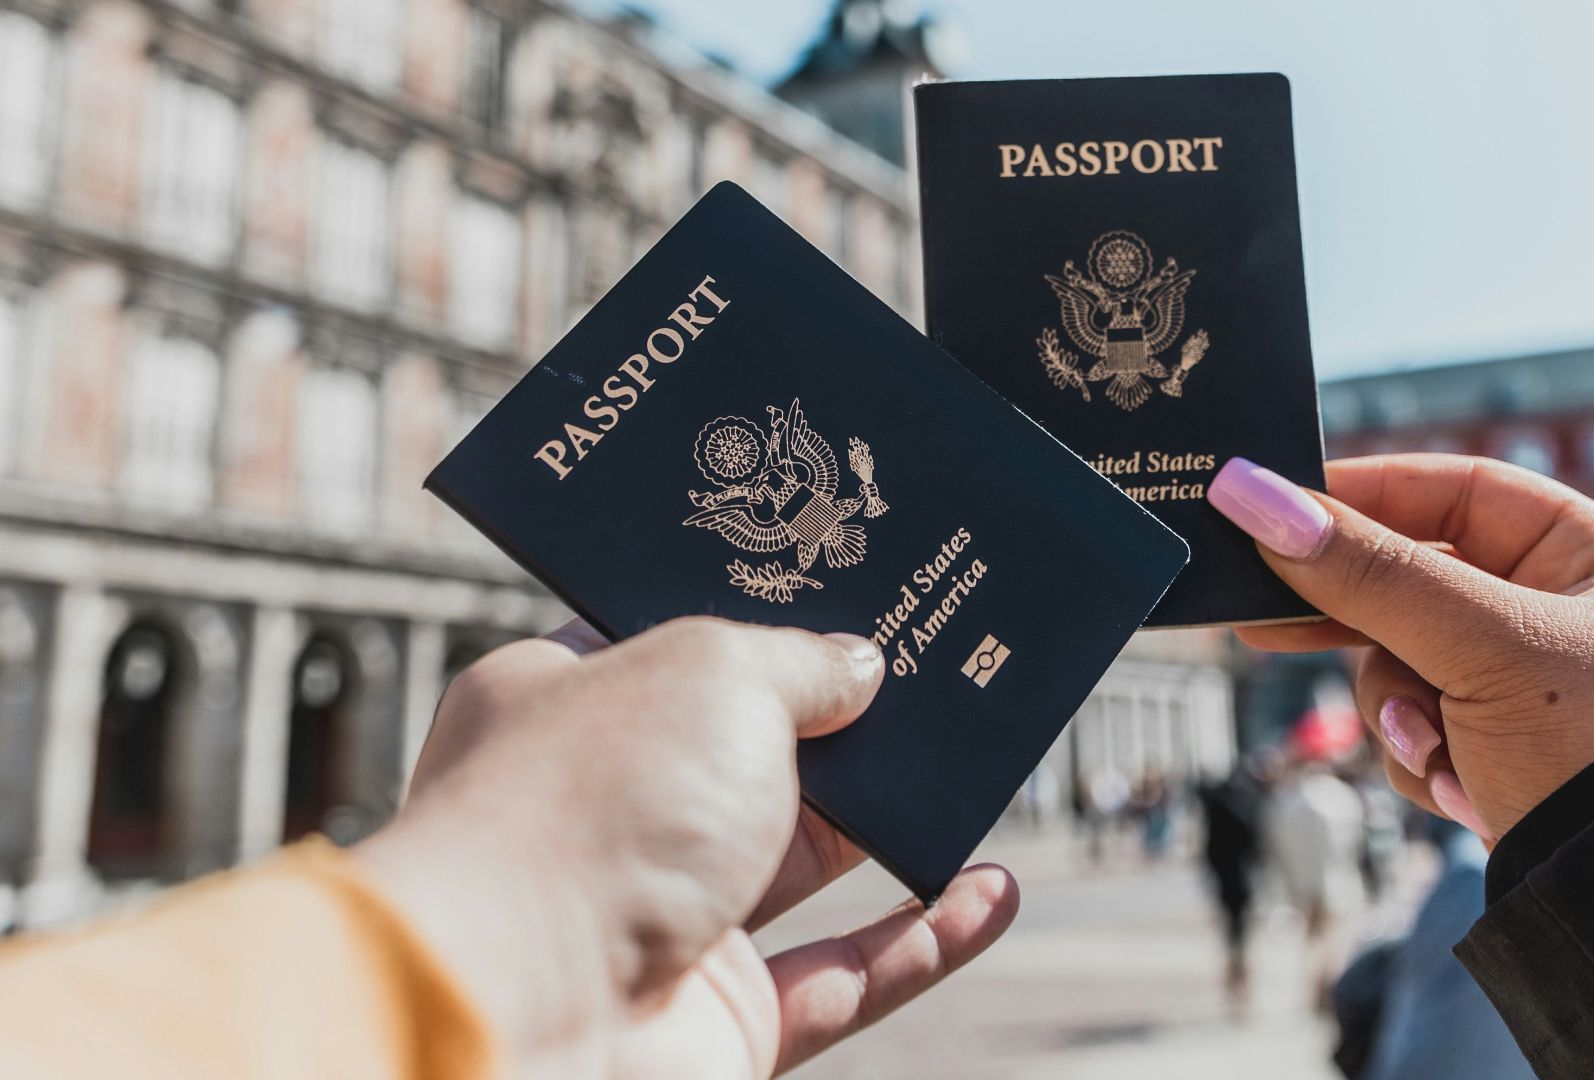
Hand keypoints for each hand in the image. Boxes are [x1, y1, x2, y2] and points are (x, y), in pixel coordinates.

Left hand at [352, 617, 1019, 1077]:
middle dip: (844, 717)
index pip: (667, 640)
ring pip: (805, 862)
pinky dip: (924, 940)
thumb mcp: (712, 673)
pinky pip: (844, 977)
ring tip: (982, 765)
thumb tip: (859, 666)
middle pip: (750, 751)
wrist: (521, 1016)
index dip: (757, 611)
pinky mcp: (719, 1020)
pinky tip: (992, 893)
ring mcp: (663, 920)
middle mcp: (607, 811)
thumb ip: (799, 661)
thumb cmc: (589, 809)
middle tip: (936, 666)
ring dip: (896, 822)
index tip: (843, 582)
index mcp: (564, 705)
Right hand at [1208, 454, 1593, 837]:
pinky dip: (1426, 762)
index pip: (1461, 494)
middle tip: (1261, 621)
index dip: (1368, 496)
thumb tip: (1251, 495)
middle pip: (1420, 586)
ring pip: (1405, 668)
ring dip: (1401, 712)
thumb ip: (1368, 573)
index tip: (1276, 507)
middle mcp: (1571, 618)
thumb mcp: (1483, 647)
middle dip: (1360, 624)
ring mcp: (1536, 696)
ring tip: (1433, 749)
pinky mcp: (1508, 762)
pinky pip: (1423, 735)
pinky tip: (1464, 793)